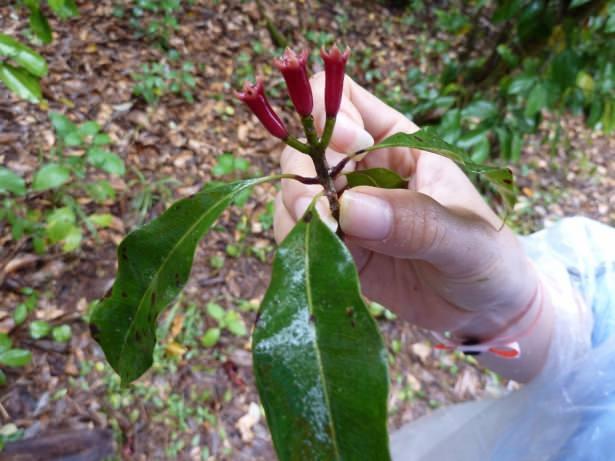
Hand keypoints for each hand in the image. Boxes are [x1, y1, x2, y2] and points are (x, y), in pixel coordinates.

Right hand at [274, 73, 552, 380]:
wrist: (481, 314)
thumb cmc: (488, 260)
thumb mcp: (465, 236)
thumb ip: (414, 220)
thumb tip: (349, 206)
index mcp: (399, 144)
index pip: (345, 100)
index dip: (331, 112)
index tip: (345, 147)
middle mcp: (364, 171)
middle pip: (307, 145)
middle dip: (304, 171)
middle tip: (316, 206)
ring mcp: (346, 209)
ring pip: (296, 190)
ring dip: (295, 209)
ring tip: (324, 235)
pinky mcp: (337, 245)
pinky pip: (300, 233)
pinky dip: (298, 240)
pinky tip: (319, 254)